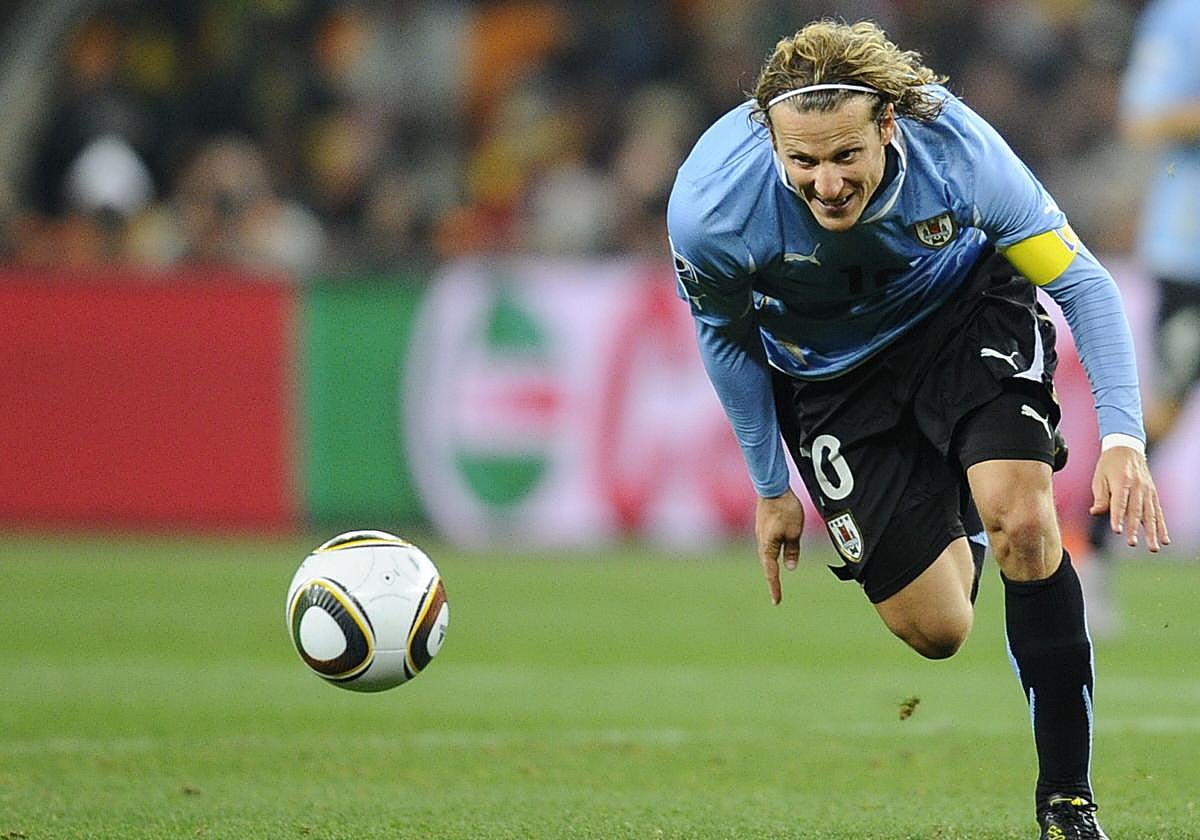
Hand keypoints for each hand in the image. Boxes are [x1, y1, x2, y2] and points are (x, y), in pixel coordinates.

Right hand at [755, 489, 805, 603]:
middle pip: (767, 566)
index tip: (777, 602)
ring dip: (771, 567)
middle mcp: (761, 543)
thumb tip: (790, 567)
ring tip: (776, 578)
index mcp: (767, 547)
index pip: (771, 572)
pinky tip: (777, 554)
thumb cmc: (785, 510)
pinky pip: (768, 545)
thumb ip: (792, 550)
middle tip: (776, 594)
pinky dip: (772, 554)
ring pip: (767, 555)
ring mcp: (761, 534)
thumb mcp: (795, 532)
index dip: (775, 588)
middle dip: (772, 580)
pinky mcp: (763, 526)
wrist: (773, 488)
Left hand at [1090, 445, 1169, 551]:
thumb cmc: (1109, 465)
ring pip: (1151, 514)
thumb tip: (1095, 512)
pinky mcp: (1153, 494)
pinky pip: (1158, 512)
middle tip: (1132, 543)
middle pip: (1136, 511)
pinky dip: (1162, 526)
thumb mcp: (1099, 477)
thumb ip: (1100, 497)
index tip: (1117, 531)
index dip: (1118, 517)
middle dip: (1135, 529)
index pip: (1119, 503)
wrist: (1127, 449)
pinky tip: (1165, 539)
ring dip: (1152, 532)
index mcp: (1122, 481)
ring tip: (1153, 547)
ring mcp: (1148, 491)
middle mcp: (1137, 487)